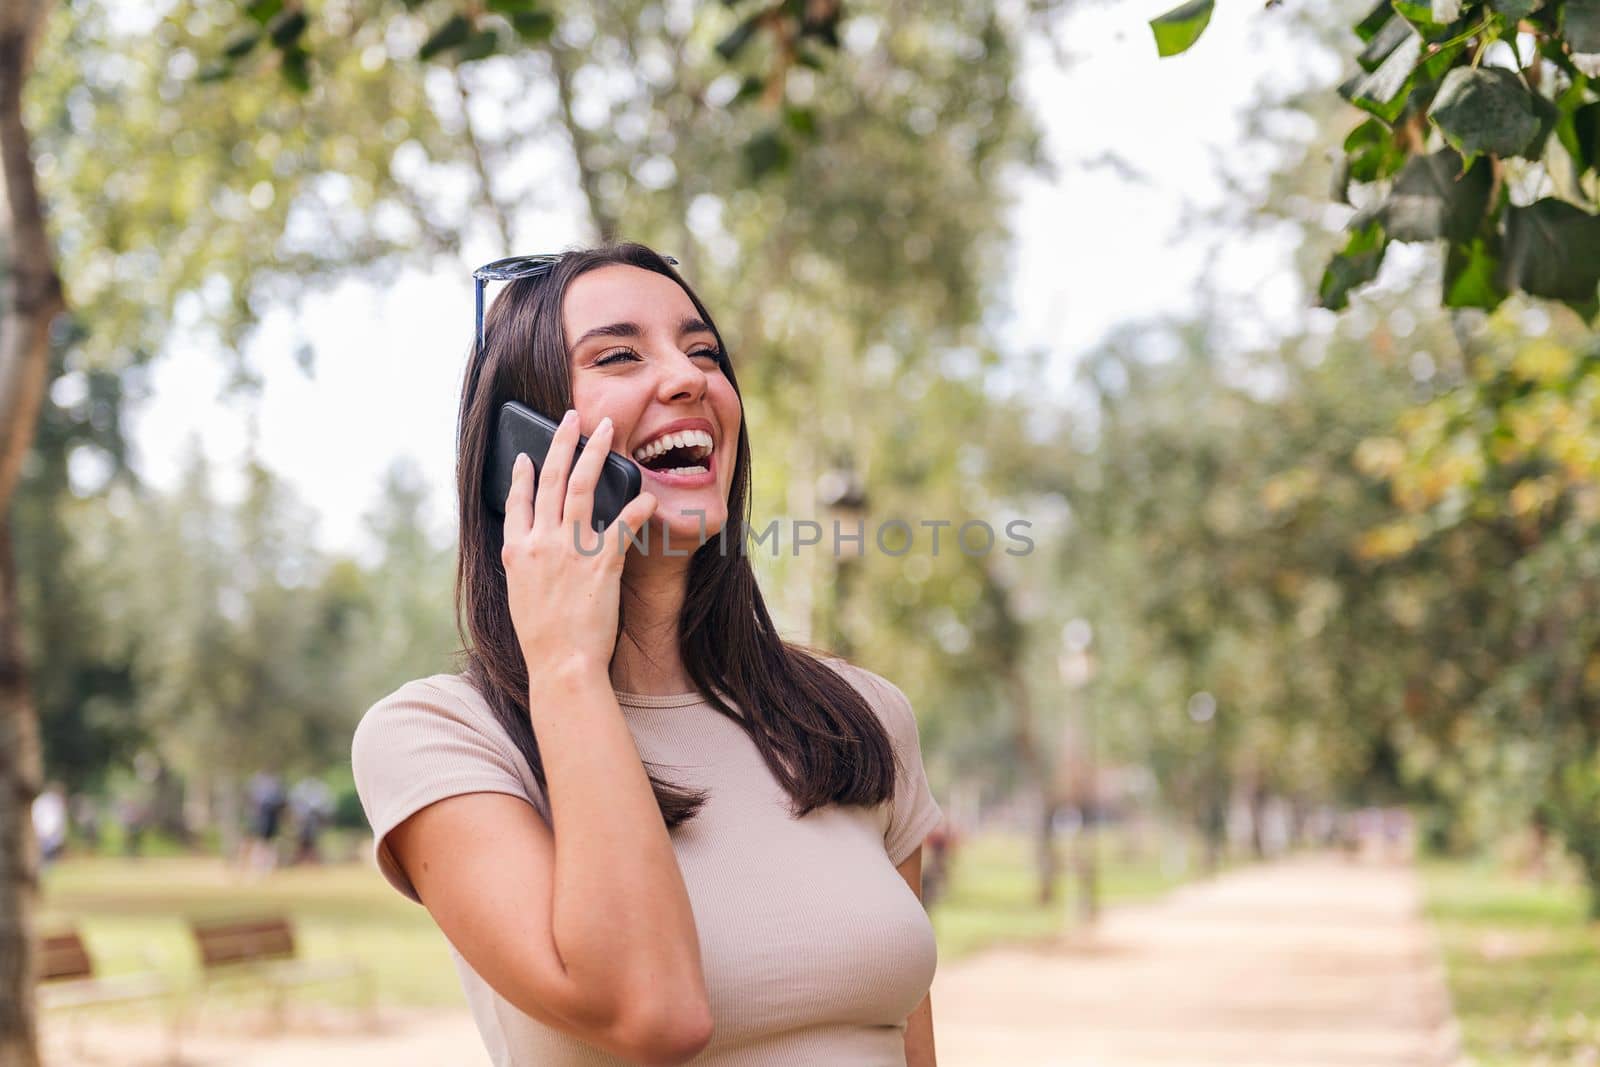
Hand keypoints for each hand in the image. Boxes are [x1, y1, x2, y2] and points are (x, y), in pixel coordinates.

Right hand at [501, 410, 658, 676]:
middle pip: (549, 480)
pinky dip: (636, 506)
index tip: (526, 456)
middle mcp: (541, 543)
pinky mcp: (601, 562)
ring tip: (606, 430)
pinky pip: (622, 524)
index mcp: (516, 552)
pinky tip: (648, 493)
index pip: (517, 502)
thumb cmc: (543, 640)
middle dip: (561, 443)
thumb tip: (514, 550)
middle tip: (571, 418)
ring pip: (580, 487)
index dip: (521, 475)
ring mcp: (570, 550)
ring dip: (594, 453)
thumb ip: (519, 567)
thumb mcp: (518, 597)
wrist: (562, 665)